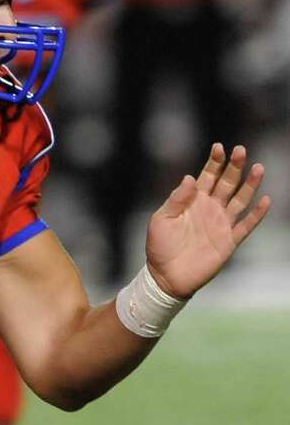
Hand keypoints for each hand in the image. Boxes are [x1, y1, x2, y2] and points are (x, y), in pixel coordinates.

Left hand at [145, 143, 270, 299]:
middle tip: (241, 150)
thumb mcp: (160, 220)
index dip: (214, 162)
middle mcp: (210, 208)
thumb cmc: (160, 247)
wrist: (166, 277)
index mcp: (193, 201)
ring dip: (250, 184)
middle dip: (234, 167)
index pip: (207, 176)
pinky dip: (257, 214)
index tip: (219, 147)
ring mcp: (221, 224)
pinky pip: (246, 225)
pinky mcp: (229, 241)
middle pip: (227, 183)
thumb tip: (190, 178)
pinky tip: (265, 200)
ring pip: (240, 200)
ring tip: (258, 168)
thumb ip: (175, 200)